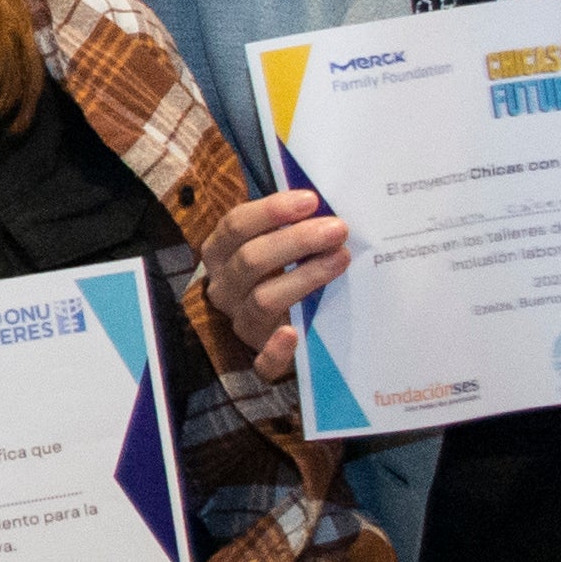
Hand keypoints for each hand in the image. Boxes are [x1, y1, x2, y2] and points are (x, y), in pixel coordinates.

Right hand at [199, 189, 349, 379]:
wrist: (280, 334)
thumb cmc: (279, 275)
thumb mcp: (274, 249)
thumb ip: (288, 227)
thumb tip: (323, 204)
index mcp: (219, 256)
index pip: (235, 226)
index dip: (270, 211)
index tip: (311, 200)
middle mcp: (224, 289)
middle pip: (250, 260)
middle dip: (297, 240)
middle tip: (338, 228)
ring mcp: (240, 325)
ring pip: (262, 301)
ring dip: (303, 277)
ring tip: (341, 258)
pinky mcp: (261, 360)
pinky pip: (262, 361)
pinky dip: (276, 349)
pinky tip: (293, 335)